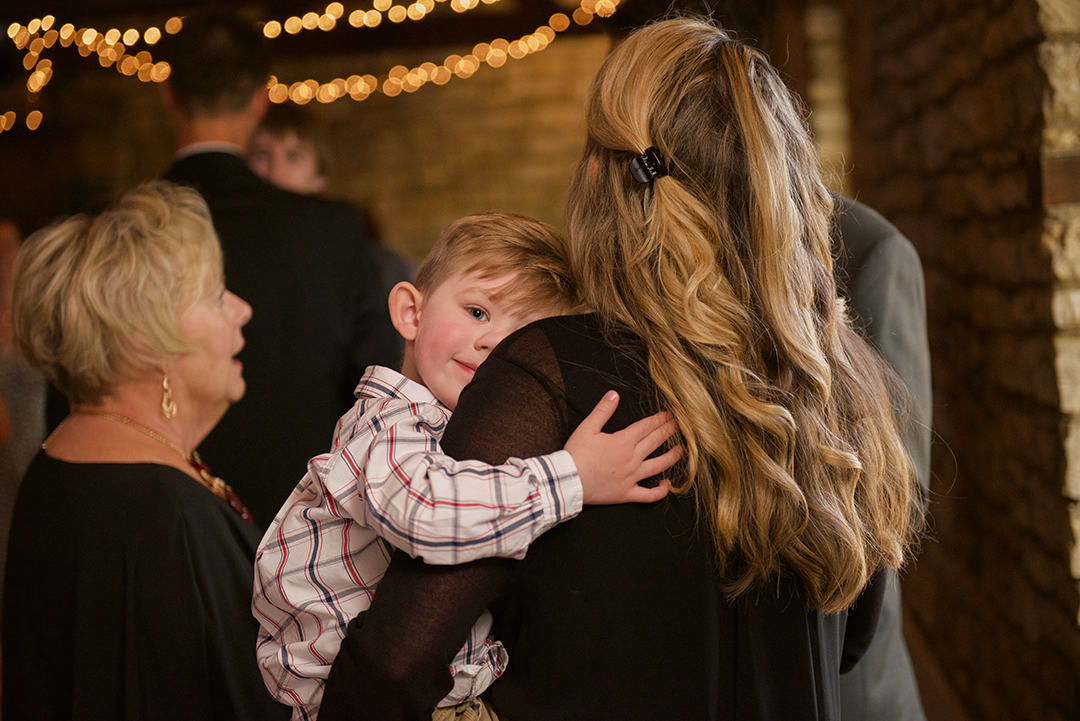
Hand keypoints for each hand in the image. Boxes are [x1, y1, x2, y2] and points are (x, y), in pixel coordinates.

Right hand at [565, 391, 681, 504]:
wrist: (568, 481)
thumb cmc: (576, 454)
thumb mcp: (587, 427)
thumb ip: (602, 410)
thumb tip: (614, 395)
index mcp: (622, 441)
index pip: (646, 426)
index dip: (659, 419)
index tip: (670, 414)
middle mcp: (632, 458)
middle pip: (655, 441)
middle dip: (669, 431)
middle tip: (682, 425)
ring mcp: (632, 477)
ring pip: (658, 466)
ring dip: (672, 456)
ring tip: (682, 450)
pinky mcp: (627, 493)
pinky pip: (648, 495)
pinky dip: (660, 491)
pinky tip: (668, 485)